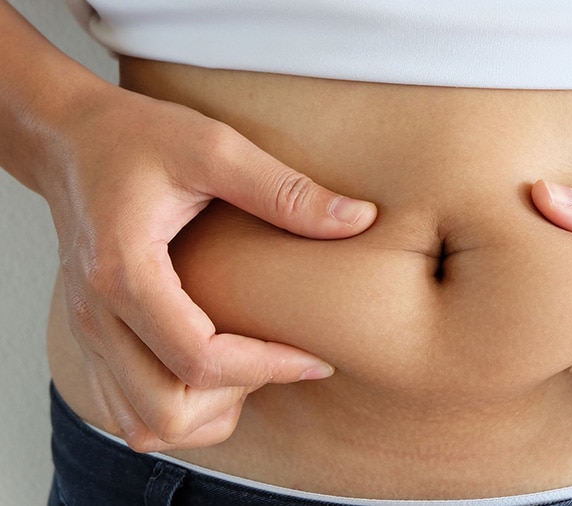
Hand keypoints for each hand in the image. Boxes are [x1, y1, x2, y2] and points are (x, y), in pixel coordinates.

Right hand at [40, 86, 376, 451]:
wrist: (69, 138)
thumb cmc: (138, 136)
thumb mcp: (216, 148)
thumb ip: (286, 191)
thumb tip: (359, 220)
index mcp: (125, 274)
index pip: (199, 361)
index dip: (269, 368)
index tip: (315, 358)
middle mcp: (97, 317)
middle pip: (166, 414)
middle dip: (235, 397)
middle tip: (275, 357)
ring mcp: (87, 334)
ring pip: (144, 426)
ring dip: (204, 411)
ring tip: (245, 363)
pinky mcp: (91, 338)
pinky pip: (129, 410)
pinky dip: (177, 407)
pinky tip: (213, 366)